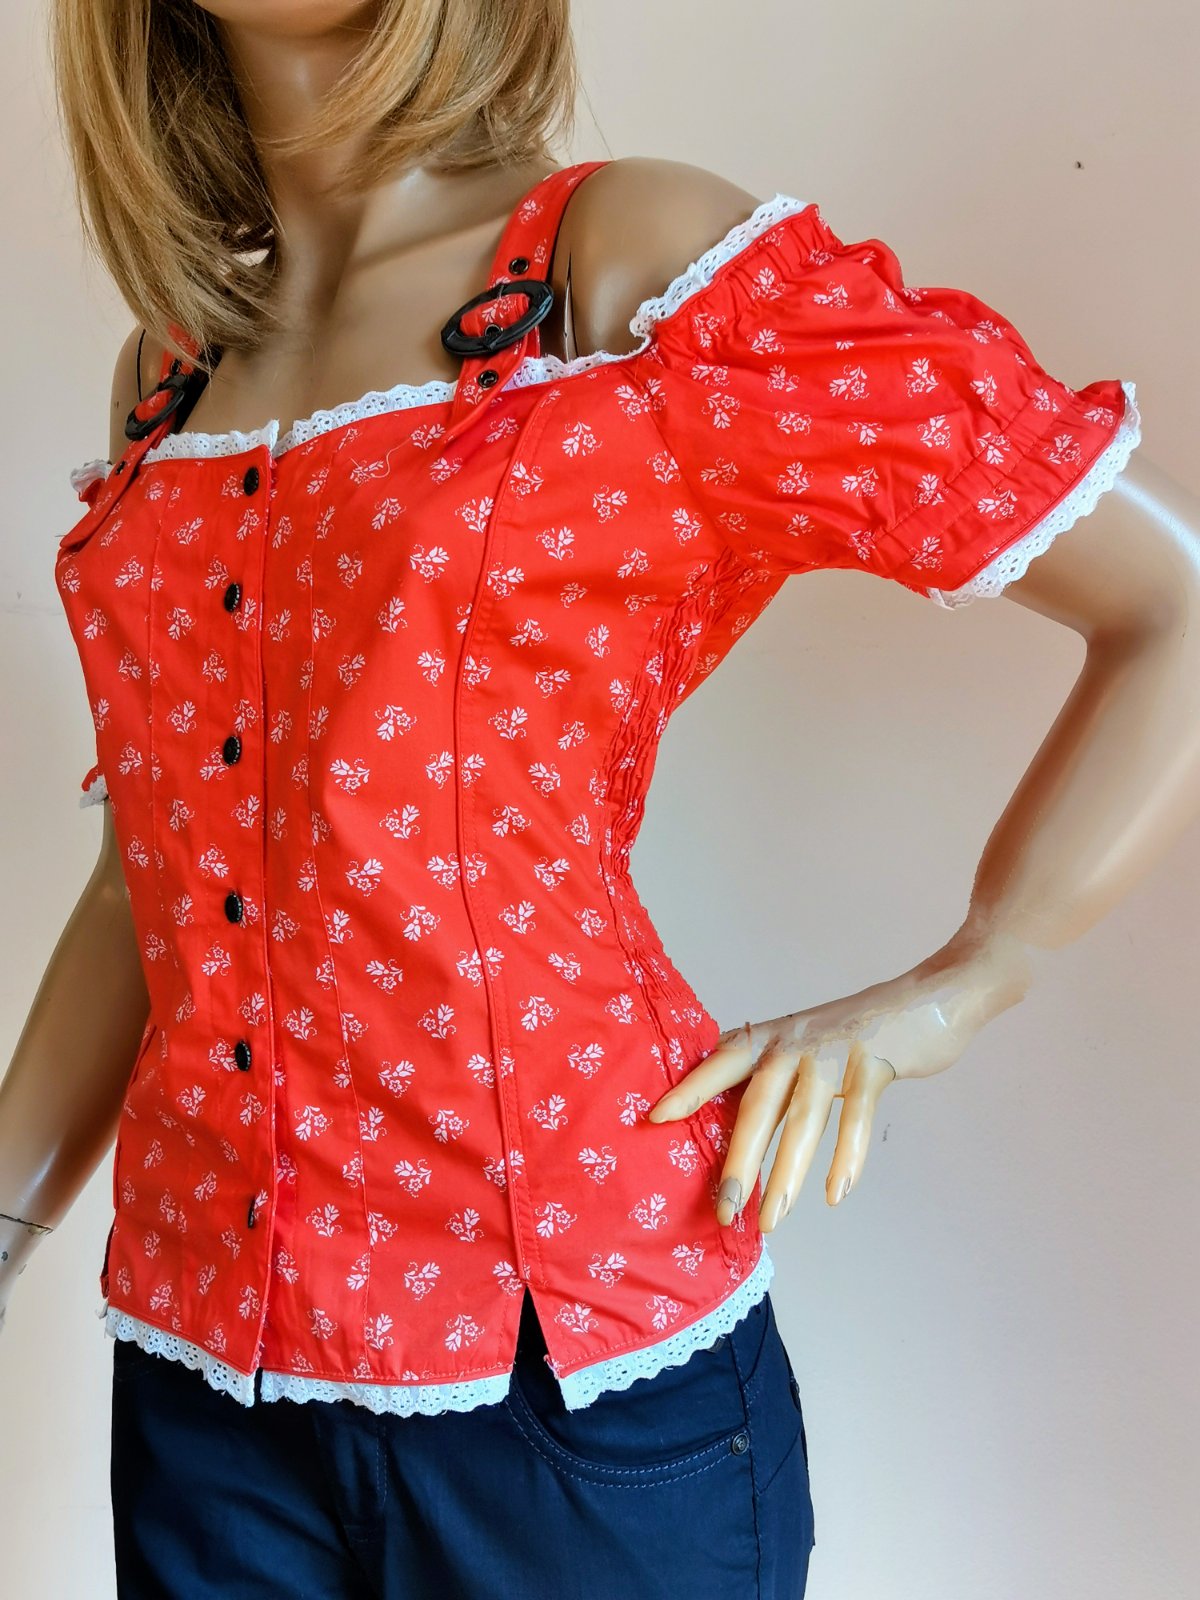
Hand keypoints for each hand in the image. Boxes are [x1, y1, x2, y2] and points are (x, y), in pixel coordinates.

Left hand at [648, 925, 1034, 1230]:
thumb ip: (768, 1075)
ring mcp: (834, 1052)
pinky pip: (855, 1117)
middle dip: (738, 1161)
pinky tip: (836, 1193)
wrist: (925, 1001)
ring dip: (786, 1174)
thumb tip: (724, 1114)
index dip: (689, 1089)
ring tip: (771, 1219)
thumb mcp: (802, 1045)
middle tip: (722, 1209)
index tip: (655, 1119)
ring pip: (803, 1120)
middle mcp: (794, 1043)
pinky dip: (846, 1158)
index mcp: (771, 1039)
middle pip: (757, 1105)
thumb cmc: (854, 1034)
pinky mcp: (873, 1064)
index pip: (720, 1064)